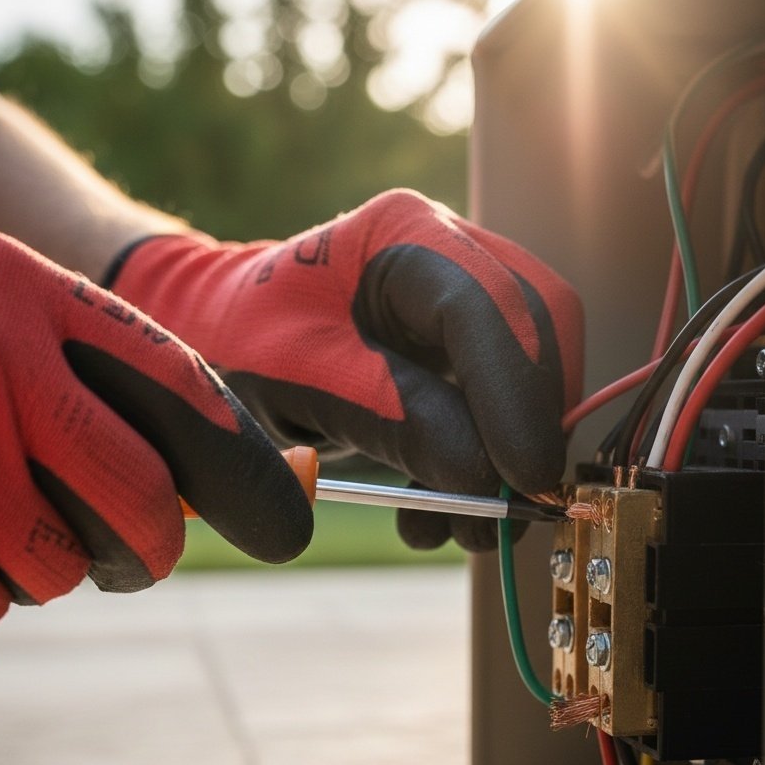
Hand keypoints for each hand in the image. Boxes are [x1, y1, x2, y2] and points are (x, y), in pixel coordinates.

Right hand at [0, 228, 311, 645]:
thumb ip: (80, 391)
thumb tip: (194, 499)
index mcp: (22, 293)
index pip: (182, 398)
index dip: (248, 473)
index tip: (289, 525)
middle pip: (143, 509)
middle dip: (144, 550)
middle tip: (123, 553)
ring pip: (53, 569)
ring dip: (24, 563)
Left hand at [107, 189, 583, 550]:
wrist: (227, 337)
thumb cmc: (245, 344)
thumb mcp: (301, 381)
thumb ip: (391, 417)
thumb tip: (482, 472)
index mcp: (402, 236)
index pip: (486, 308)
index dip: (515, 393)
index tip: (524, 473)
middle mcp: (450, 255)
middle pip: (536, 334)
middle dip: (529, 427)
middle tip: (511, 508)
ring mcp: (465, 300)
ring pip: (534, 374)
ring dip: (510, 458)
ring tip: (464, 527)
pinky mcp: (465, 349)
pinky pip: (503, 404)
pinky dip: (484, 465)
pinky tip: (438, 508)